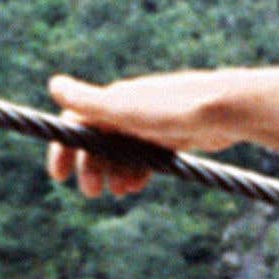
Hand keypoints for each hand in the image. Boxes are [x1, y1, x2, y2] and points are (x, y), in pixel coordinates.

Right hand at [45, 71, 247, 199]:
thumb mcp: (124, 108)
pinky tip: (139, 185)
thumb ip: (88, 102)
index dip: (64, 149)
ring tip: (121, 192)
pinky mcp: (173, 135)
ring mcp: (152, 122)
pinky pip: (147, 156)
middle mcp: (131, 108)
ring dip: (115, 173)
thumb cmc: (172, 108)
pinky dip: (139, 171)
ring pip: (124, 152)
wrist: (225, 110)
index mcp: (115, 100)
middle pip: (99, 141)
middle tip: (92, 193)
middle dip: (91, 167)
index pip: (77, 123)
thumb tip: (53, 85)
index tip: (59, 176)